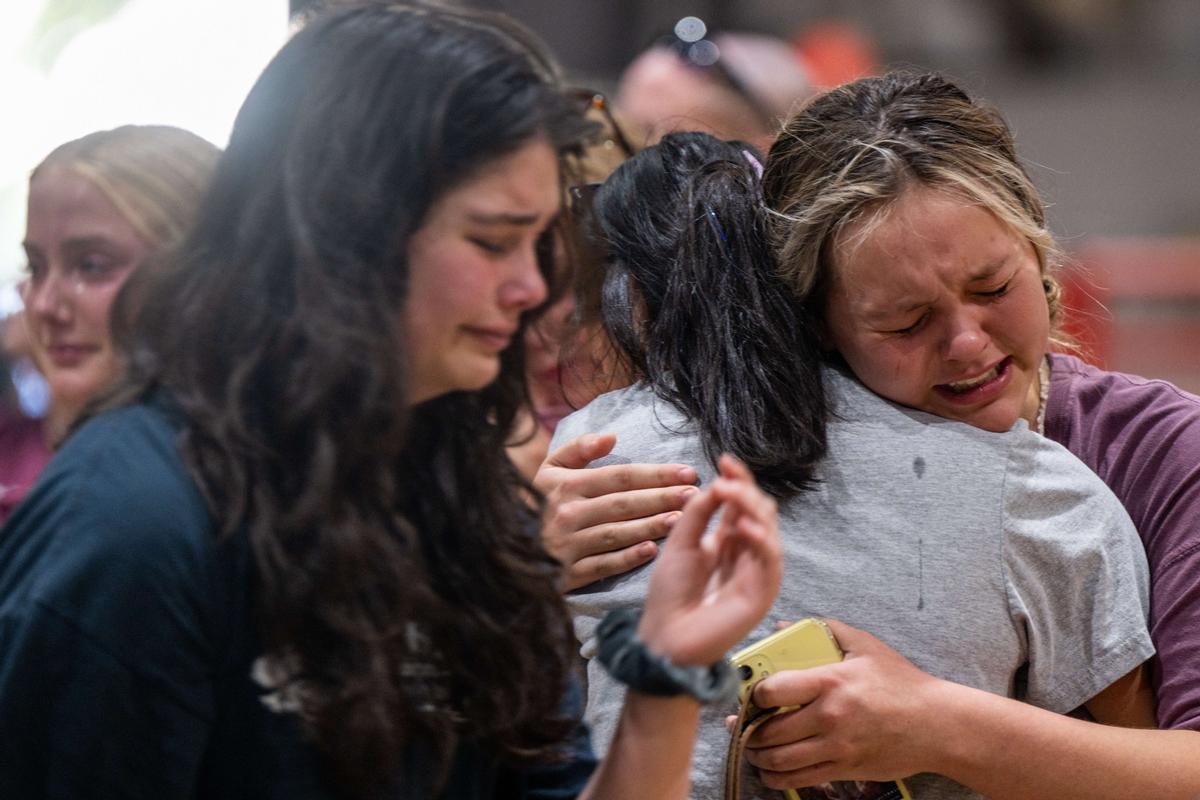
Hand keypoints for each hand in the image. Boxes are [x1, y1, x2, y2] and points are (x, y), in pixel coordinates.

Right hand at [537, 433, 698, 590]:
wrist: (506, 547)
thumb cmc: (538, 503)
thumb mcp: (549, 469)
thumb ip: (578, 449)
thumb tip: (612, 437)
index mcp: (567, 485)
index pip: (620, 476)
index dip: (656, 474)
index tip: (687, 472)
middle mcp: (569, 513)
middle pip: (624, 503)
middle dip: (662, 498)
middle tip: (694, 494)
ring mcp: (569, 545)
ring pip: (617, 533)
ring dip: (651, 526)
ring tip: (681, 520)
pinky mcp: (569, 572)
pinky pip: (603, 564)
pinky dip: (627, 558)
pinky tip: (651, 551)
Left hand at [635, 454, 779, 666]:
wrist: (664, 637)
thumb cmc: (670, 594)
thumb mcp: (679, 543)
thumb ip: (697, 514)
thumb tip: (717, 483)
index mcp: (727, 541)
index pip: (741, 504)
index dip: (737, 481)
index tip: (724, 460)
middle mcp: (745, 553)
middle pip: (759, 511)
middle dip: (745, 490)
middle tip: (725, 480)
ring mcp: (756, 572)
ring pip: (767, 529)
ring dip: (751, 507)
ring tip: (730, 494)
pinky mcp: (762, 592)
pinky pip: (770, 560)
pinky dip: (761, 539)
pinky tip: (744, 525)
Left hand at [742, 619, 943, 787]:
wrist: (936, 725)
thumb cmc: (901, 683)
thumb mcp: (865, 646)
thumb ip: (824, 631)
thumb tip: (783, 626)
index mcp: (831, 682)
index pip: (773, 690)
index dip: (752, 694)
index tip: (749, 694)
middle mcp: (830, 717)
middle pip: (770, 730)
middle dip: (748, 730)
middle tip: (740, 726)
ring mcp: (837, 748)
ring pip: (780, 760)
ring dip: (758, 756)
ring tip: (751, 748)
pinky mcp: (844, 769)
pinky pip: (800, 779)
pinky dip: (777, 778)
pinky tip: (769, 771)